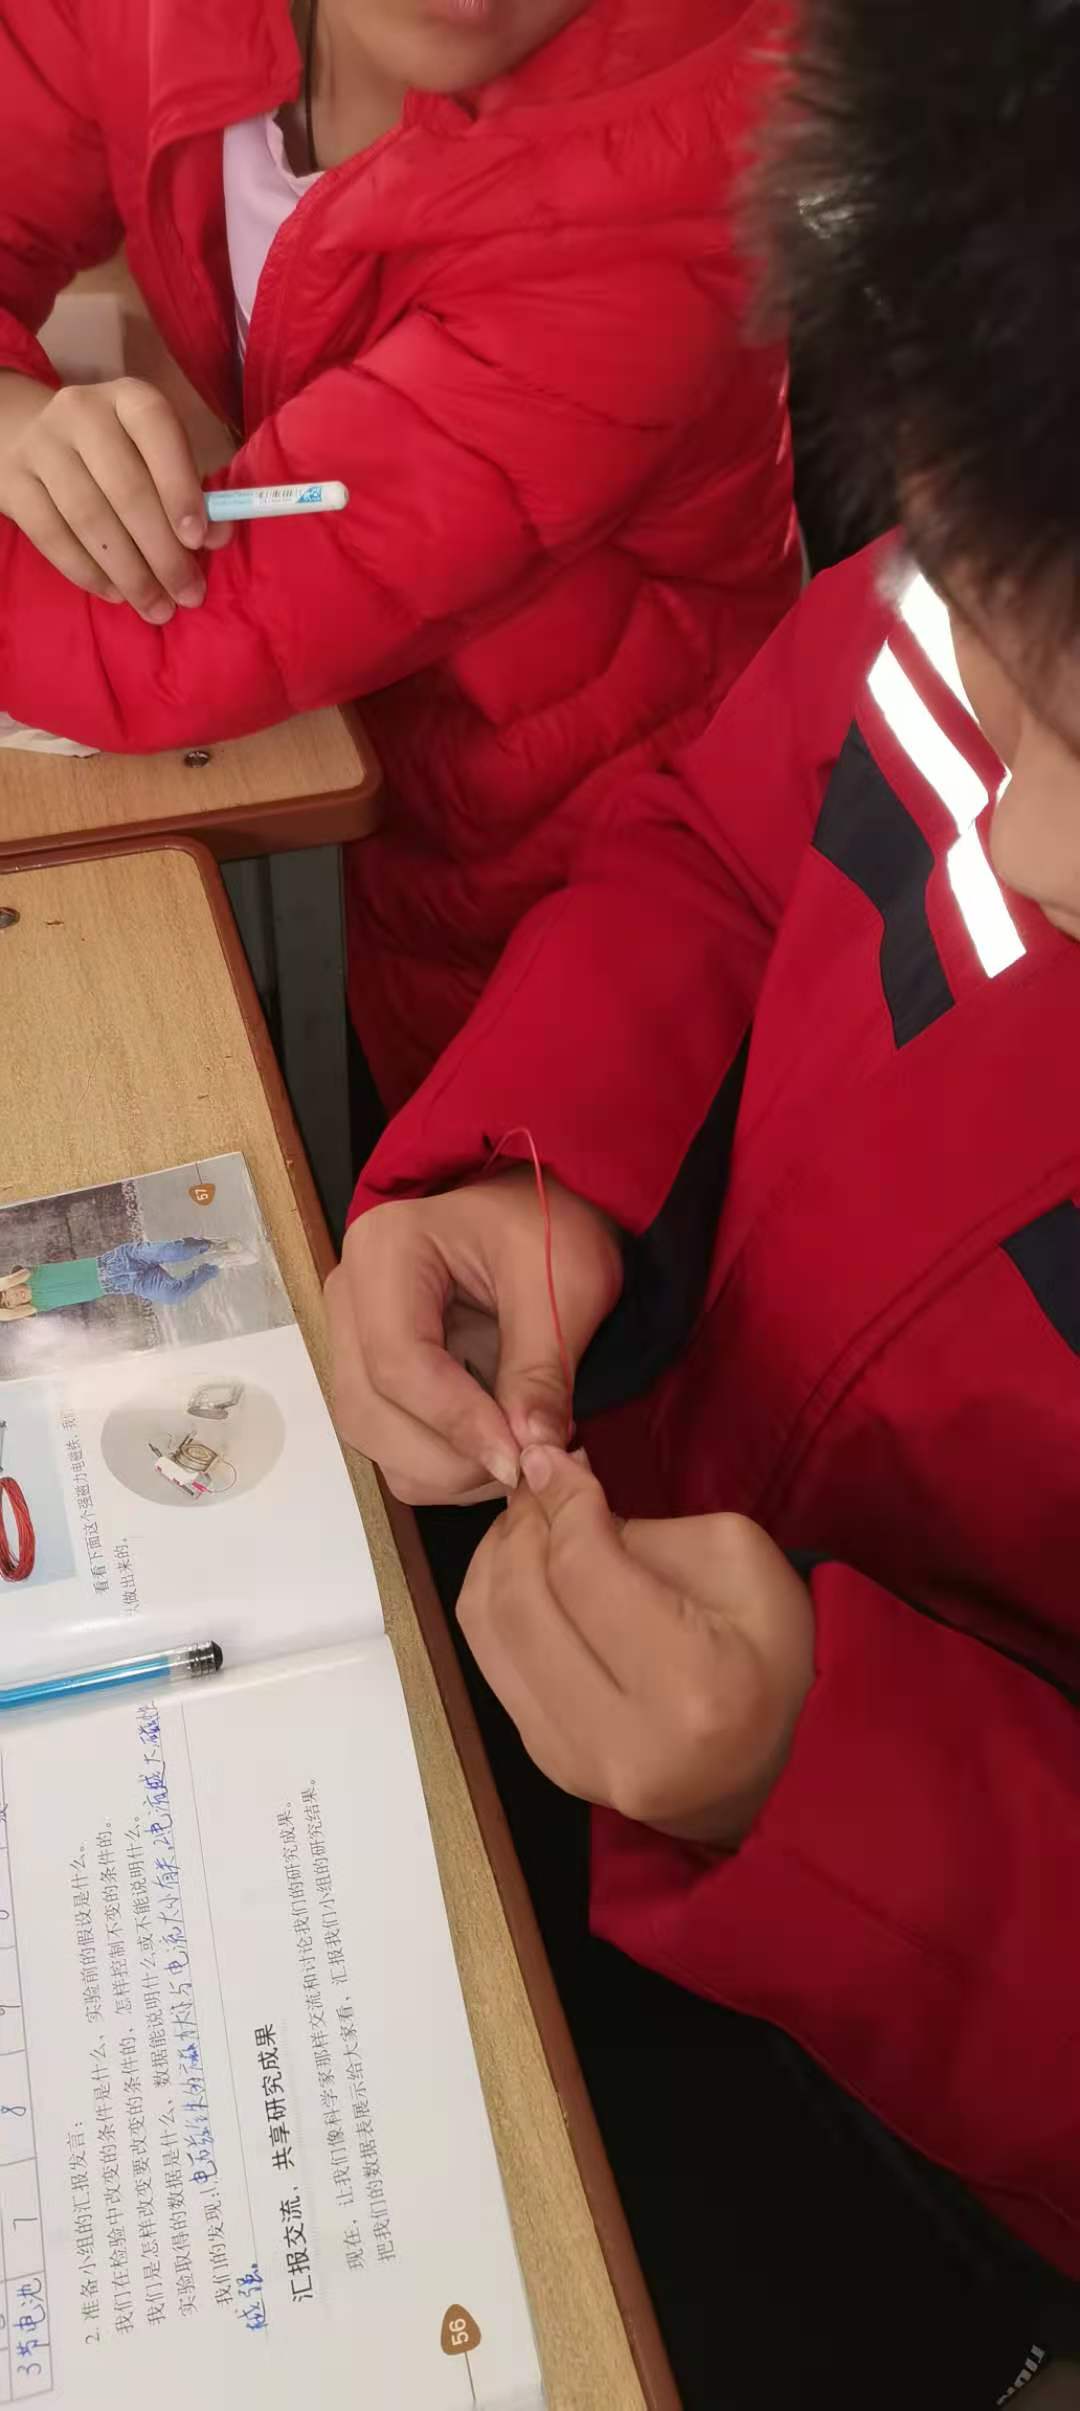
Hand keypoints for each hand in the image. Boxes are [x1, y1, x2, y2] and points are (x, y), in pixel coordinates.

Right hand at [0, 371, 230, 622]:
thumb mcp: (153, 456)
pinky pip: (52, 536)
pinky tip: (114, 594)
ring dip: (129, 573)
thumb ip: (188, 492)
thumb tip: (218, 536)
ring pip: (89, 518)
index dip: (179, 486)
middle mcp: (82, 412)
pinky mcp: (12, 482)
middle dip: (162, 552)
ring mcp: (41, 445)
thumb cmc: (112, 452)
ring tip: (157, 608)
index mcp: (128, 399)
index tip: (198, 540)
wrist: (27, 434)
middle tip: (187, 595)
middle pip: (126, 489)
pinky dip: (86, 572)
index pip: (156, 431)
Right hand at [327, 1171, 622, 1504]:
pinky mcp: (370, 1369)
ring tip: (516, 1457)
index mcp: (386, 1250)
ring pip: (371, 1436)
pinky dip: (441, 1464)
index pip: (398, 1362)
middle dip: (448, 1456)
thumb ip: (541, 1370)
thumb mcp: (567, 1285)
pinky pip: (387, 1440)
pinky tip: (493, 1449)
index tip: (520, 1460)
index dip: (458, 1423)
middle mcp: (350, 1295)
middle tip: (525, 1466)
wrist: (539, 1213)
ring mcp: (352, 1335)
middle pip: (367, 1409)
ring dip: (444, 1469)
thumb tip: (530, 1452)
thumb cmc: (551, 1225)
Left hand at [458, 1447, 815, 1847]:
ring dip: (497, 1562)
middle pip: (521, 1605)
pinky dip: (498, 1607)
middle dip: (520, 1526)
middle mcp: (623, 1741)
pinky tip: (527, 1575)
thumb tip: (558, 1497)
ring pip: (490, 1636)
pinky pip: (493, 1668)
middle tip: (536, 1484)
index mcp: (690, 1686)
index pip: (583, 1572)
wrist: (776, 1765)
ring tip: (527, 1523)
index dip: (559, 1501)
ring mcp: (577, 1764)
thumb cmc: (776, 1654)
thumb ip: (643, 1531)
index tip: (550, 1458)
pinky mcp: (551, 1766)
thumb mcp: (740, 1562)